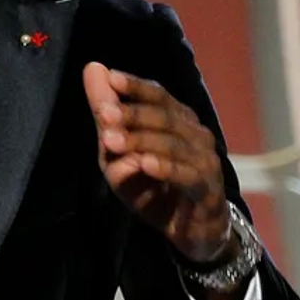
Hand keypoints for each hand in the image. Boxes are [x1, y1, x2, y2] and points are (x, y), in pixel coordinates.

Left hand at [84, 62, 229, 262]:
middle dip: (132, 114)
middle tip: (103, 114)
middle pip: (165, 117)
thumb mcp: (121, 153)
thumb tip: (92, 67)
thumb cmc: (155, 188)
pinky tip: (144, 164)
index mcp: (179, 120)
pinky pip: (186, 175)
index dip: (136, 87)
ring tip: (111, 141)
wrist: (191, 231)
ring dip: (140, 141)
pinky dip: (165, 168)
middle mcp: (196, 134)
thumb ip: (107, 116)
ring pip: (173, 144)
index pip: (159, 96)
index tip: (110, 78)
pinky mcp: (207, 189)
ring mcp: (205, 160)